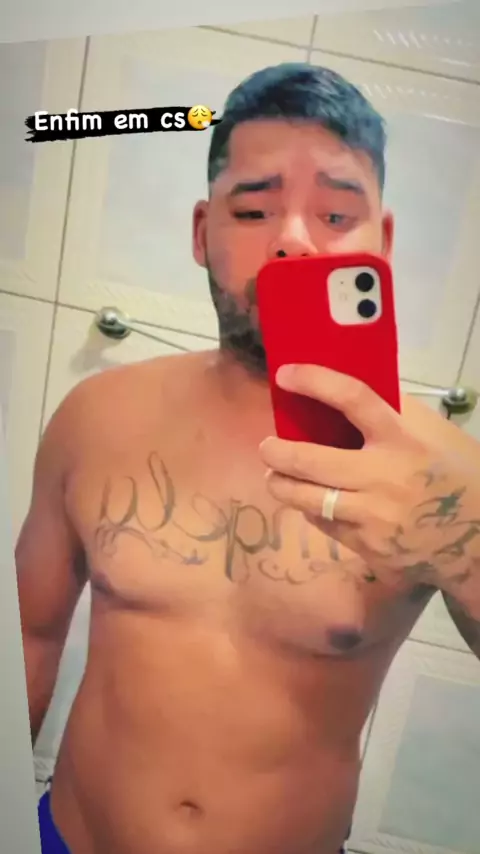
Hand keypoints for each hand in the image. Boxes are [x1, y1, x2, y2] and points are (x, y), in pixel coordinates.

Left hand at [259, 364, 479, 589]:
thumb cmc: (459, 477)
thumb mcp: (437, 436)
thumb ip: (397, 412)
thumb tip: (349, 391)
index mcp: (404, 440)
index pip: (353, 399)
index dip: (315, 382)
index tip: (286, 375)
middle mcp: (384, 478)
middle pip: (311, 461)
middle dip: (278, 453)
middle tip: (267, 447)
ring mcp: (374, 517)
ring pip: (308, 500)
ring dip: (283, 486)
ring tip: (275, 478)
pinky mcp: (369, 548)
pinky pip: (327, 525)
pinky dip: (314, 511)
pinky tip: (312, 504)